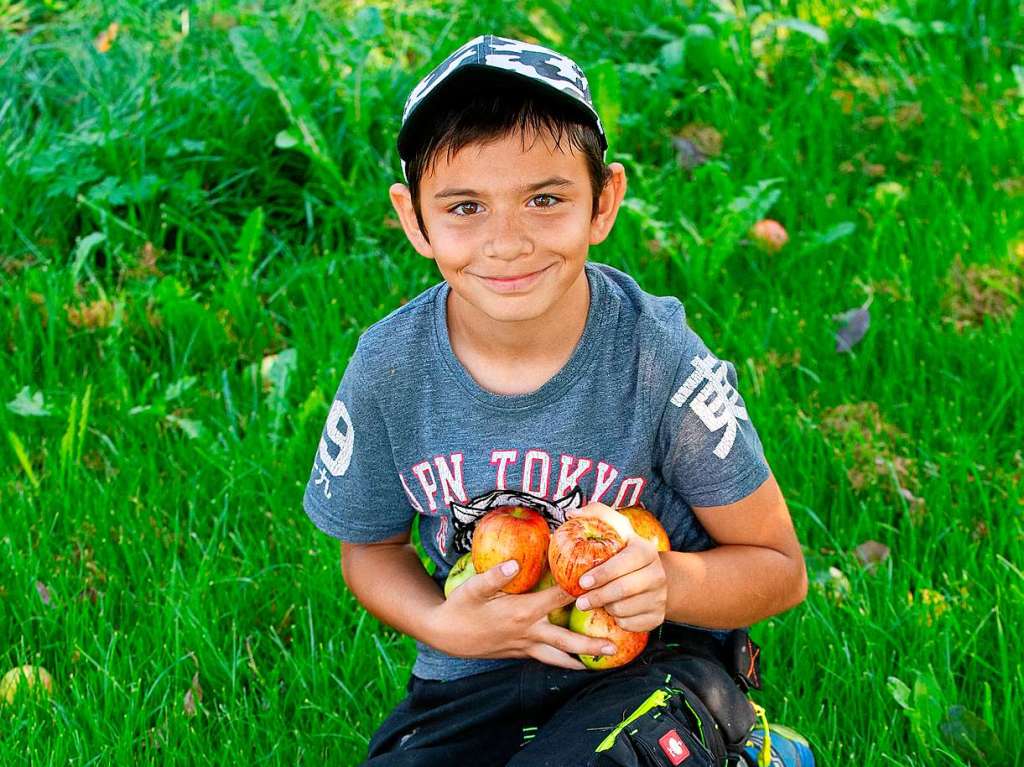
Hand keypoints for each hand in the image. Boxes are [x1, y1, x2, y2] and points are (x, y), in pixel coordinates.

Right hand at [428, 559, 620, 669]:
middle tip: (613, 648)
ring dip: (580, 660)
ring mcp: (524, 646)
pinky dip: (562, 661)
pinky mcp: (518, 653)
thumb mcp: (472, 588)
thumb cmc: (460, 607)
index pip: (558, 599)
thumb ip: (493, 576)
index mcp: (522, 613)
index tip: (601, 584)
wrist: (445, 634)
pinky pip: (546, 659)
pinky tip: (572, 662)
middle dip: (590, 644)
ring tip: (600, 663)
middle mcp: (528, 632)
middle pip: (566, 640)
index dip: (579, 591)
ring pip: (558, 657)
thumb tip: (513, 563)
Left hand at [567, 503, 667, 632]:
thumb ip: (595, 515)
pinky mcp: (658, 617)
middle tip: (579, 602)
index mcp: (645, 551)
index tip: (582, 582)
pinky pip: (631, 624)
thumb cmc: (623, 550)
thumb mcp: (614, 529)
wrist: (651, 575)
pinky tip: (613, 610)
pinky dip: (617, 620)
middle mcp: (657, 574)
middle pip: (624, 590)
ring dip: (606, 608)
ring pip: (625, 609)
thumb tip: (573, 513)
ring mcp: (660, 597)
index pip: (624, 563)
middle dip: (598, 597)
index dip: (602, 574)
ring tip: (598, 602)